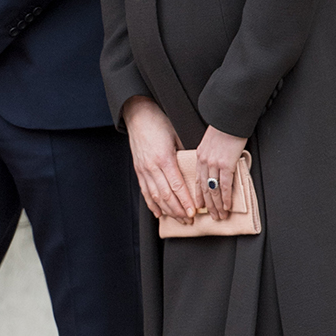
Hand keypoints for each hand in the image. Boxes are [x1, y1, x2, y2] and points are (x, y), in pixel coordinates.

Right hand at [123, 96, 194, 222]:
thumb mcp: (177, 135)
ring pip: (155, 196)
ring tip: (178, 219)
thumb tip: (197, 168)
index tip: (193, 212)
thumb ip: (185, 153)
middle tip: (189, 220)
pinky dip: (152, 204)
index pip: (176, 185)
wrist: (138, 114)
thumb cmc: (160, 122)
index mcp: (164, 158)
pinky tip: (159, 213)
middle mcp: (152, 166)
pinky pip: (145, 191)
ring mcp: (143, 169)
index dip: (184, 201)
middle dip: (178, 210)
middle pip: (166, 195)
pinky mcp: (138, 169)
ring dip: (167, 210)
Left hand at [195, 125, 247, 220]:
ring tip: (220, 216)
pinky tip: (227, 206)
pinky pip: (225, 185)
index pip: (197, 180)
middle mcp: (204, 161)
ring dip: (217, 205)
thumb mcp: (210, 141)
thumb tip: (215, 163)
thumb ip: (210, 153)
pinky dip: (226, 197)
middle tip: (212, 216)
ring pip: (213, 190)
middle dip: (209, 205)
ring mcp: (215, 164)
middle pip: (204, 189)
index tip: (200, 206)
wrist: (229, 117)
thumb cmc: (224, 127)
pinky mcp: (226, 164)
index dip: (198, 195)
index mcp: (200, 155)